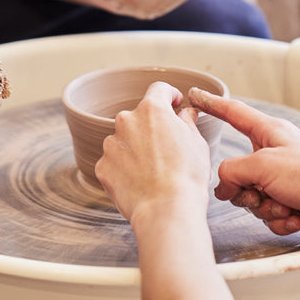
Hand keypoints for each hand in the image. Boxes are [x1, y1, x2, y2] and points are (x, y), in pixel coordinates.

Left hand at [95, 82, 212, 221]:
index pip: (159, 90)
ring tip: (153, 170)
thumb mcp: (197, 143)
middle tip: (167, 147)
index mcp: (152, 109)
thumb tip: (185, 115)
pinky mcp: (102, 166)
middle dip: (152, 128)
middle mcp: (126, 121)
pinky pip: (114, 162)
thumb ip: (187, 122)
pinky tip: (140, 181)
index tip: (174, 104)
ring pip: (125, 140)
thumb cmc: (187, 176)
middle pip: (139, 117)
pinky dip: (125, 168)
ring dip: (136, 148)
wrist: (166, 209)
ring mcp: (111, 144)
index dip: (170, 96)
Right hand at [188, 88, 299, 234]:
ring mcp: (282, 177)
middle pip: (237, 171)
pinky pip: (270, 212)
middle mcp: (274, 152)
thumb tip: (224, 185)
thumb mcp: (262, 166)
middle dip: (245, 191)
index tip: (196, 97)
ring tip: (284, 205)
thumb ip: (232, 172)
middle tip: (259, 194)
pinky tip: (294, 217)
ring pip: (252, 196)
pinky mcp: (291, 198)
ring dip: (266, 208)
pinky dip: (279, 219)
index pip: (233, 113)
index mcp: (268, 132)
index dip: (212, 105)